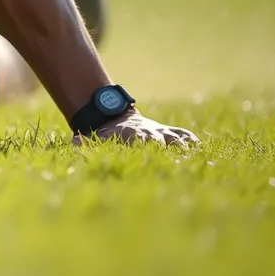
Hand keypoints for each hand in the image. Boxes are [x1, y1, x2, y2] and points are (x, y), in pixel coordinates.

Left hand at [73, 109, 198, 146]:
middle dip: (170, 149)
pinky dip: (190, 139)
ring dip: (184, 145)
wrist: (115, 116)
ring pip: (176, 137)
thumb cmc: (106, 132)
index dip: (147, 146)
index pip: (142, 140)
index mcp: (133, 135)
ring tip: (195, 156)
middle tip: (179, 160)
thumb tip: (74, 143)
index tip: (153, 152)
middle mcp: (150, 133)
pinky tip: (200, 148)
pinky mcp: (167, 131)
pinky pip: (182, 133)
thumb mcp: (95, 135)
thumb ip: (85, 141)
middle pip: (162, 140)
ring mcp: (160, 131)